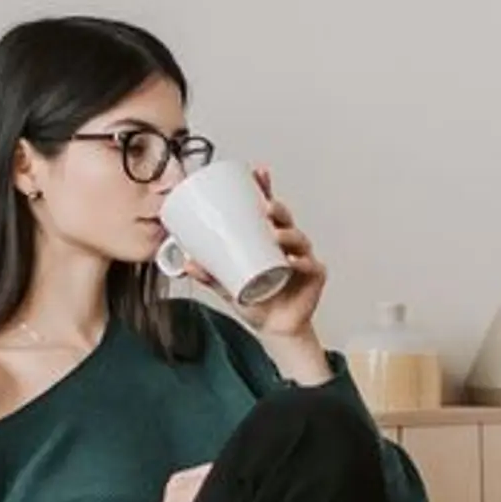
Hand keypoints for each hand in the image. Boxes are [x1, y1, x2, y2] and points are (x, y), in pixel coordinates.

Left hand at [189, 165, 326, 341]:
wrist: (274, 329)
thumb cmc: (256, 300)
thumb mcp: (226, 286)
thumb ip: (208, 274)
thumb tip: (187, 263)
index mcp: (270, 240)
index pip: (269, 209)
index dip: (266, 189)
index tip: (258, 172)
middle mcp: (289, 245)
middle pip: (286, 219)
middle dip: (278, 209)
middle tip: (265, 208)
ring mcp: (303, 260)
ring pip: (299, 239)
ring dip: (289, 234)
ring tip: (275, 235)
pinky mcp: (313, 278)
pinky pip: (311, 266)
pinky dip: (303, 263)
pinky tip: (293, 261)